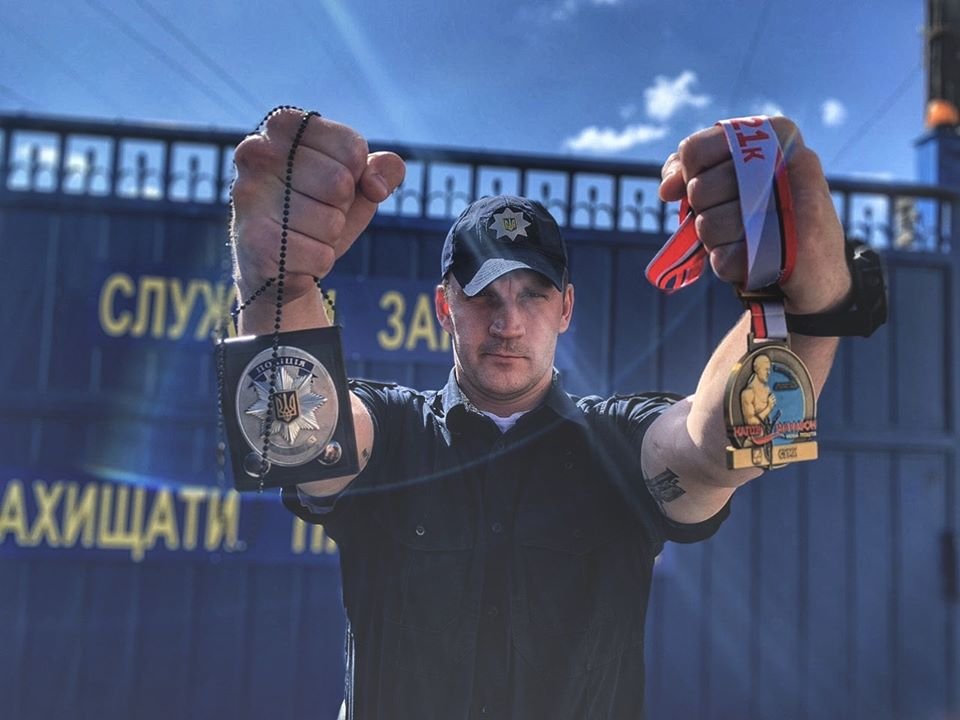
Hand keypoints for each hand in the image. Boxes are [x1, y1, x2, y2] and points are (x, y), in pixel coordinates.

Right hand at [230, 109, 405, 301]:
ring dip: (328, 238)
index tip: (329, 185)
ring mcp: (249, 193)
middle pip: (340, 184)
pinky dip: (317, 264)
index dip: (356, 176)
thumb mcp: (357, 184)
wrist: (276, 265)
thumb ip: (383, 169)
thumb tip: (377, 186)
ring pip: (331, 223)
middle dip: (340, 208)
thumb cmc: (319, 212)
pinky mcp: (252, 240)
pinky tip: (293, 258)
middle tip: (314, 213)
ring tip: (301, 234)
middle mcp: (256, 150)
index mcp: (284, 125)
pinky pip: (319, 257)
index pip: (353, 149)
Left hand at [658, 117, 850, 314]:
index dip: (688, 178)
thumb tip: (667, 189)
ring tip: (747, 239)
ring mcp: (797, 203)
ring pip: (706, 226)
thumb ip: (692, 171)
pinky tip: (754, 259)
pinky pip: (722, 260)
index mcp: (776, 133)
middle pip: (698, 190)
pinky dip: (729, 266)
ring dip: (716, 242)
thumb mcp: (736, 181)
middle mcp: (791, 159)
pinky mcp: (795, 247)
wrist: (819, 270)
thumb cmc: (766, 217)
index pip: (693, 151)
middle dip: (705, 213)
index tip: (709, 190)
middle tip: (737, 219)